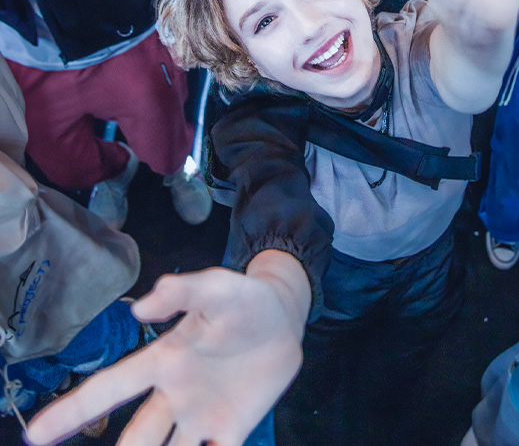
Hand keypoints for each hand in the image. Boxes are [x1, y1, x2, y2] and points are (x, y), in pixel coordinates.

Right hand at [26, 266, 304, 445]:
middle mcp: (174, 394)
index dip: (71, 411)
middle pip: (134, 437)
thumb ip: (182, 292)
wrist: (283, 318)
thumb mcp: (215, 287)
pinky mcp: (232, 428)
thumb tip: (142, 306)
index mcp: (163, 360)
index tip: (36, 435)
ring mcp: (201, 415)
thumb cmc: (242, 299)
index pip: (110, 389)